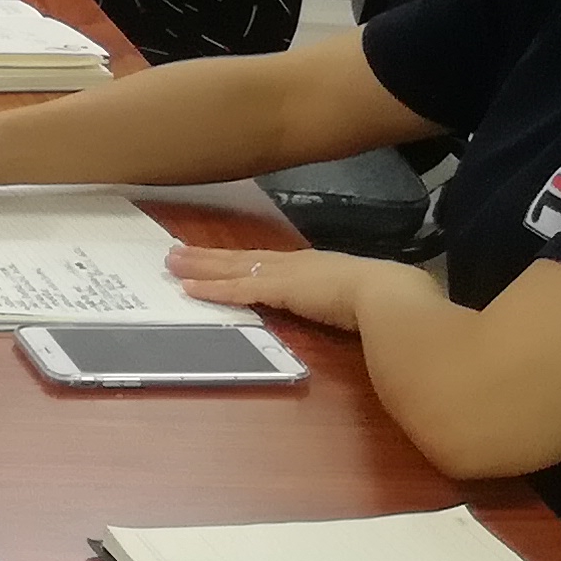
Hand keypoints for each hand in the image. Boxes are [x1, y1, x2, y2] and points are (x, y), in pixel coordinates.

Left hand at [170, 243, 377, 332]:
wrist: (388, 295)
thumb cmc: (383, 297)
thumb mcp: (357, 296)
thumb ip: (344, 299)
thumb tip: (348, 308)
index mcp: (311, 265)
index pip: (265, 260)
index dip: (238, 258)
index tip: (216, 255)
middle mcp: (292, 263)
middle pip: (240, 258)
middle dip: (207, 256)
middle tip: (176, 252)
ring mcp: (283, 274)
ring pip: (232, 268)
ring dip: (200, 267)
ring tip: (172, 262)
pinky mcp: (278, 289)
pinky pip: (237, 290)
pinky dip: (212, 289)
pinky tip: (189, 289)